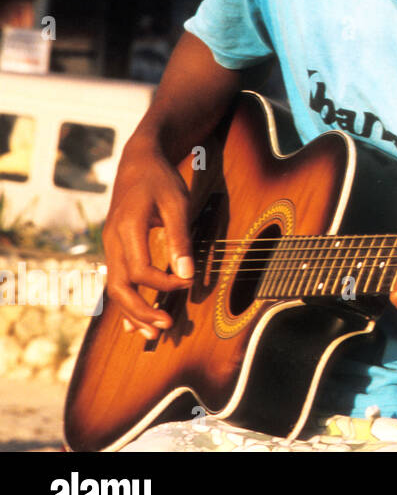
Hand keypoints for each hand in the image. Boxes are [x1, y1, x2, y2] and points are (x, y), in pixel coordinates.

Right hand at [102, 139, 194, 338]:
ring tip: (152, 333)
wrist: (139, 161)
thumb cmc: (161, 180)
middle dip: (141, 310)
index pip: (140, 271)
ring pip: (114, 287)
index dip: (164, 284)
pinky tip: (134, 320)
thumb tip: (187, 275)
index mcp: (127, 229)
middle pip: (119, 287)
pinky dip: (125, 301)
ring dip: (132, 312)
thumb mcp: (176, 203)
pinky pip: (115, 280)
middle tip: (166, 327)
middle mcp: (112, 241)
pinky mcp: (115, 247)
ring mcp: (110, 245)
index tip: (188, 284)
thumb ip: (180, 239)